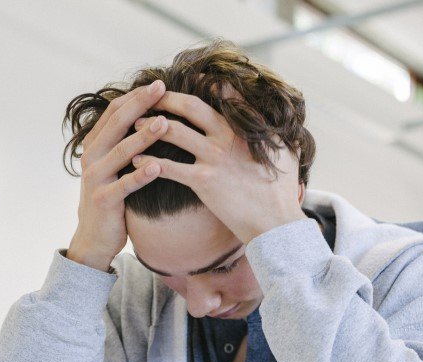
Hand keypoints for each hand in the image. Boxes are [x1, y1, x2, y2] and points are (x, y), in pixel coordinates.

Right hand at [66, 80, 170, 271]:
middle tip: (162, 88)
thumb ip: (124, 142)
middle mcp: (92, 156)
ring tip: (164, 123)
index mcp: (95, 144)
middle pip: (117, 123)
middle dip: (140, 104)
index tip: (159, 84)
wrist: (94, 237)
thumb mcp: (114, 166)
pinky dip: (140, 175)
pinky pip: (125, 184)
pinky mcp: (104, 200)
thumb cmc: (112, 197)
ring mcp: (96, 178)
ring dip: (143, 137)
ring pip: (121, 151)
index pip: (115, 111)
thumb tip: (150, 115)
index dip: (136, 96)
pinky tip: (158, 166)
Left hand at [131, 91, 306, 243]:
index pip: (224, 93)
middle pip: (190, 106)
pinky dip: (149, 162)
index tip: (188, 77)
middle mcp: (228, 136)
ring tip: (134, 124)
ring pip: (174, 132)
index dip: (204, 82)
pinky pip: (168, 167)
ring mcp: (214, 157)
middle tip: (149, 96)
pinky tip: (136, 160)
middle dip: (165, 98)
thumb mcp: (288, 150)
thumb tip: (285, 118)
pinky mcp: (203, 181)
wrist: (276, 222)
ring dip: (150, 126)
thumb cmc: (284, 190)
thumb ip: (280, 130)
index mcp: (248, 126)